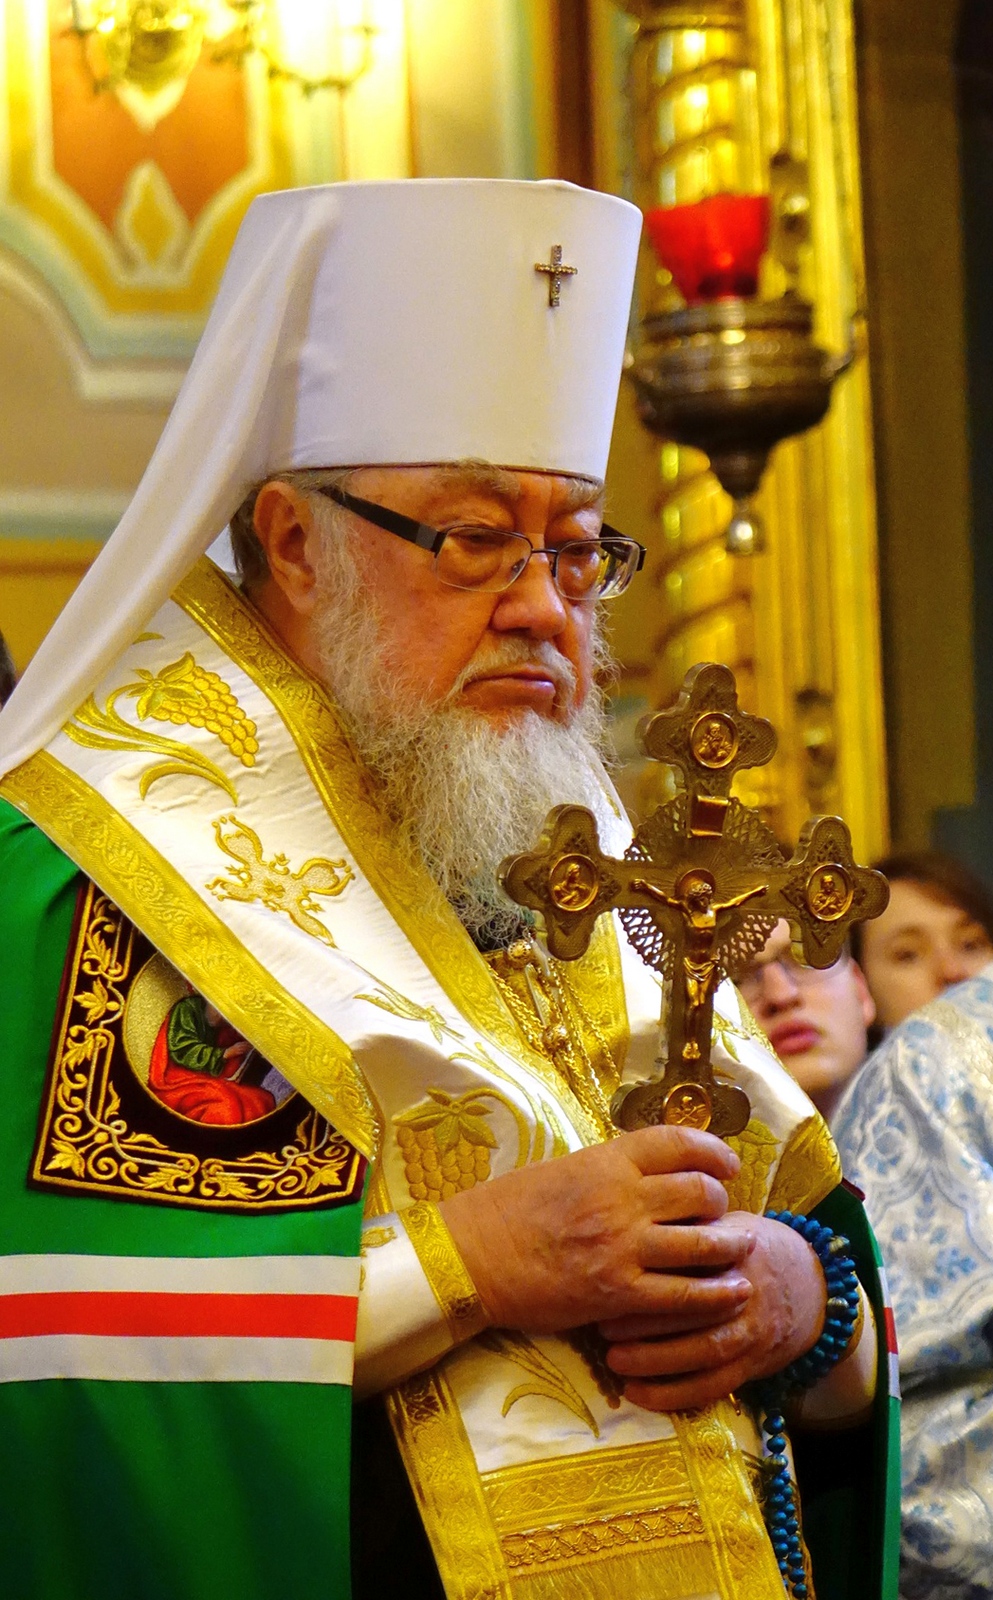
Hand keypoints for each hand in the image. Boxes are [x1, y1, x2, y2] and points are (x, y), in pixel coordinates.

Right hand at [438, 1126, 754, 1335]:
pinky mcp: (618, 1292)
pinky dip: (717, 1296)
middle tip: (724, 1212)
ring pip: (704, 1243)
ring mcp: (622, 1246)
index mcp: (606, 1160)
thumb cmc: (508, 1210)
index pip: (677, 1143)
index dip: (713, 1151)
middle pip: (700, 1191)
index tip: (728, 1163)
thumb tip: (651, 1173)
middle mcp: (622, 1197)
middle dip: (721, 1202)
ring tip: (741, 1248)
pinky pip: (685, 1296)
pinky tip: (735, 1294)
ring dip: (730, 1245)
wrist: (471, 1256)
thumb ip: (610, 1170)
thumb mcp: (564, 1169)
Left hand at [599, 1211, 826, 1411]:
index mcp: (733, 1251)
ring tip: (613, 1359)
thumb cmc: (752, 1249)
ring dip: (654, 1360)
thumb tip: (636, 1209)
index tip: (612, 1275)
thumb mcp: (728, 1223)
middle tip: (602, 1323)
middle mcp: (742, 1293)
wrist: (810, 1288)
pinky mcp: (749, 1367)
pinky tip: (637, 1393)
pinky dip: (673, 1395)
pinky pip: (710, 1387)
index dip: (652, 1269)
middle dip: (644, 1320)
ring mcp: (749, 1333)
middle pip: (693, 1308)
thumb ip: (692, 1222)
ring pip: (701, 1352)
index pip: (692, 1259)